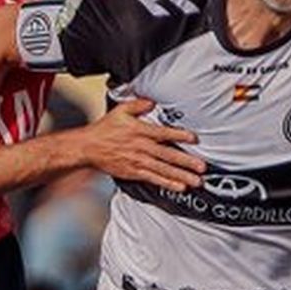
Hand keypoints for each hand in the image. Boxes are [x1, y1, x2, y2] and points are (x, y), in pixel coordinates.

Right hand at [83, 97, 205, 191]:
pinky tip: (180, 187)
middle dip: (186, 162)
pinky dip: (167, 184)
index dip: (179, 136)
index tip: (194, 139)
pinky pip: (153, 179)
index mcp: (139, 131)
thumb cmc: (105, 129)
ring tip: (196, 181)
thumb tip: (152, 102)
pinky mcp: (134, 173)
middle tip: (202, 167)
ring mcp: (138, 162)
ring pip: (163, 170)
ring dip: (181, 176)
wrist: (88, 147)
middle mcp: (141, 148)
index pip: (163, 133)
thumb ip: (138, 104)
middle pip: (167, 155)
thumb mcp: (120, 110)